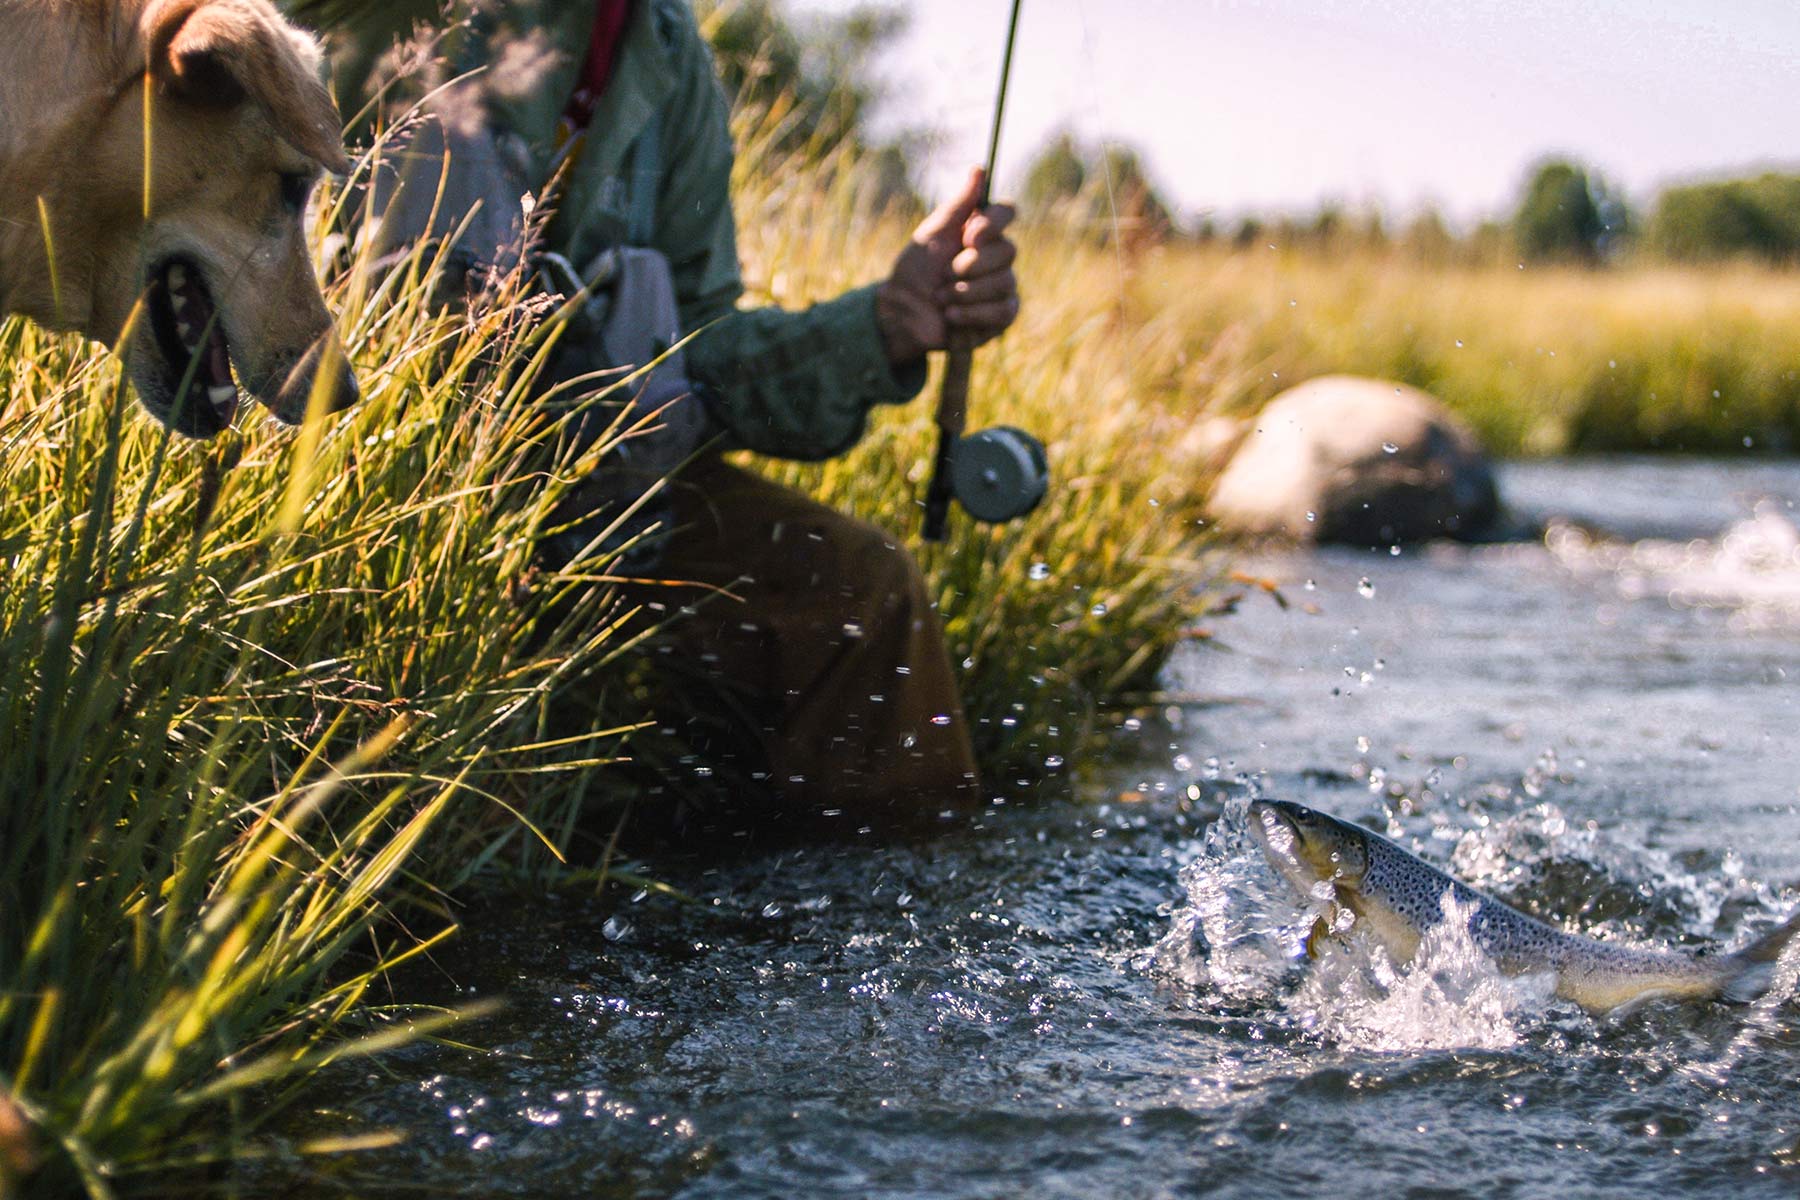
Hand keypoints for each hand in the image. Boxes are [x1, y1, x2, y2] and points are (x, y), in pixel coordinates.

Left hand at [876, 166, 1018, 365]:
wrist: (902, 313)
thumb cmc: (915, 271)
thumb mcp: (934, 233)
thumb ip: (959, 204)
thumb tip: (979, 169)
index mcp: (983, 231)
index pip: (1007, 212)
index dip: (993, 224)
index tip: (969, 236)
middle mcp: (998, 256)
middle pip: (1008, 250)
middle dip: (969, 265)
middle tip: (945, 274)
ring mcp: (1003, 286)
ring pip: (1004, 282)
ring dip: (965, 292)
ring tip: (942, 298)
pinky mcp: (1001, 317)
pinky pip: (1003, 311)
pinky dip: (972, 314)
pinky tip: (951, 315)